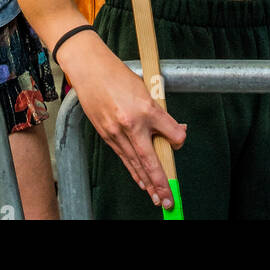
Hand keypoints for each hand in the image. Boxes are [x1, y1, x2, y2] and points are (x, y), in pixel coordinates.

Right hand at [65, 34, 186, 209]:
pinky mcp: (106, 135)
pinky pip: (123, 158)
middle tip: (169, 199)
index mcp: (145, 108)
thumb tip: (172, 127)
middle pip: (150, 160)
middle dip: (160, 182)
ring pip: (135, 163)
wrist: (89, 69)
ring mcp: (116, 131)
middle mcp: (131, 123)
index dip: (179, 139)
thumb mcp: (145, 89)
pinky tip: (140, 182)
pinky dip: (133, 171)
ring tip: (157, 197)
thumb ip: (158, 111)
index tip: (180, 142)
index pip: (170, 132)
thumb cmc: (117, 75)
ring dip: (147, 183)